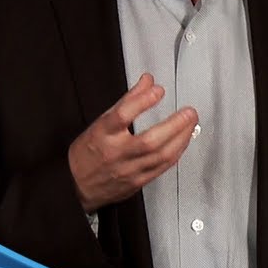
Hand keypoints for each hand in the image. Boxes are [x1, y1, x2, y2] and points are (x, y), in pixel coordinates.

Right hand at [68, 73, 198, 212]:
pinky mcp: (138, 182)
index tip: (157, 90)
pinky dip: (176, 152)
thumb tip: (148, 81)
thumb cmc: (88, 152)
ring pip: (160, 156)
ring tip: (191, 124)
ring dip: (181, 138)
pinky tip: (183, 142)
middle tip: (189, 112)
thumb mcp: (101, 122)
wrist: (77, 186)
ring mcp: (128, 170)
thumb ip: (128, 101)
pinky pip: (162, 167)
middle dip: (174, 125)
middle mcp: (116, 153)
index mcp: (102, 134)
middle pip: (149, 141)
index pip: (122, 115)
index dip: (141, 101)